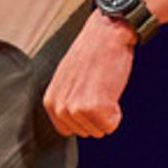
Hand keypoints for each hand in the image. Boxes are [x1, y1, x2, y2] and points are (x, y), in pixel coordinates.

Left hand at [42, 11, 136, 136]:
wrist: (106, 35)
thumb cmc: (91, 54)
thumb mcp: (67, 80)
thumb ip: (66, 101)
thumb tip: (72, 121)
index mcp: (50, 101)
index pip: (68, 130)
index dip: (83, 117)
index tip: (88, 96)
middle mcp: (60, 108)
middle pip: (86, 132)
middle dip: (96, 114)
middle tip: (97, 87)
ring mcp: (77, 109)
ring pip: (99, 130)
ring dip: (106, 112)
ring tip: (102, 87)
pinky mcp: (96, 109)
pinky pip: (111, 126)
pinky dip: (116, 112)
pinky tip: (110, 90)